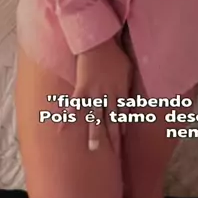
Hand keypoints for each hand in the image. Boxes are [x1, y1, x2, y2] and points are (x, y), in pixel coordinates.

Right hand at [73, 36, 131, 154]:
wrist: (99, 42)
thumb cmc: (115, 54)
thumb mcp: (129, 68)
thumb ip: (129, 82)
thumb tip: (135, 92)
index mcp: (121, 91)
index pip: (123, 114)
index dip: (122, 127)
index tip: (121, 140)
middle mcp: (109, 96)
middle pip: (111, 120)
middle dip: (112, 137)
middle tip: (113, 155)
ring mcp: (95, 93)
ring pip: (95, 117)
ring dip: (94, 133)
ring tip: (92, 149)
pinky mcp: (82, 88)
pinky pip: (75, 106)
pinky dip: (68, 118)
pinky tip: (62, 130)